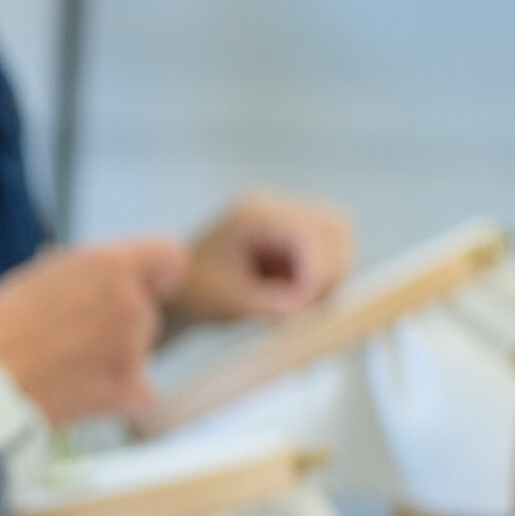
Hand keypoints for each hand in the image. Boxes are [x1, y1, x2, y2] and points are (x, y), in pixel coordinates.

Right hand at [0, 237, 187, 424]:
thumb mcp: (31, 280)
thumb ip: (76, 276)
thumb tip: (90, 283)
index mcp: (106, 265)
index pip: (167, 258)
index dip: (156, 273)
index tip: (144, 287)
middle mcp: (131, 301)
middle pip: (144, 310)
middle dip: (115, 323)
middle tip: (65, 340)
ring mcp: (134, 348)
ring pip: (137, 351)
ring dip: (113, 361)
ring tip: (62, 372)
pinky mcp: (129, 390)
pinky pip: (140, 394)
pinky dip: (120, 399)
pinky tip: (85, 399)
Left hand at [171, 190, 353, 325]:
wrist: (176, 290)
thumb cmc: (194, 294)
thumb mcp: (227, 304)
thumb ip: (267, 304)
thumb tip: (305, 306)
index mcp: (252, 214)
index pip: (308, 232)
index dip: (318, 270)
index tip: (307, 306)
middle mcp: (274, 205)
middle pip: (335, 227)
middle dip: (330, 272)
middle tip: (308, 310)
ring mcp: (287, 217)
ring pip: (338, 240)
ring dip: (329, 277)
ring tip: (298, 308)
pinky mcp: (295, 234)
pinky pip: (329, 253)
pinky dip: (322, 279)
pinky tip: (296, 301)